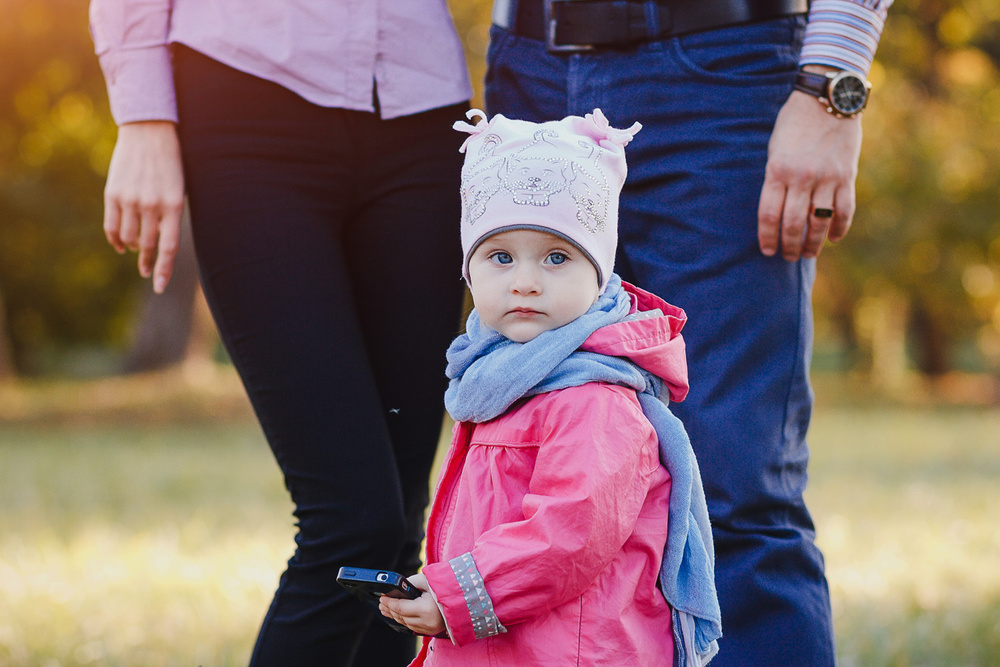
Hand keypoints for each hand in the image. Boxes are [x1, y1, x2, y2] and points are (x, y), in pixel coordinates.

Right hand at [103, 121, 185, 292]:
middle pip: (148, 246)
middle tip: (148, 273)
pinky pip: (112, 226)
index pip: (168, 247)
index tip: (160, 287)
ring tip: (138, 249)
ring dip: (134, 248)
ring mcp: (130, 200)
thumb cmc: (171, 164)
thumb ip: (170, 217)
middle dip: (148, 263)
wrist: (149, 132)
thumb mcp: (178, 190)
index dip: (164, 270)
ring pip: (128, 238)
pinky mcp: (113, 193)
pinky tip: (121, 245)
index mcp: (173, 205)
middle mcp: (151, 205)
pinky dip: (116, 239)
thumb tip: (159, 246)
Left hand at [378, 573, 446, 636]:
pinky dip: (404, 620)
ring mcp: (430, 628)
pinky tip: (398, 615)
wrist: (462, 597)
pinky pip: (413, 627)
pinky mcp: (432, 631)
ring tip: (386, 609)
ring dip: (395, 616)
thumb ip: (410, 583)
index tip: (382, 598)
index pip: (401, 608)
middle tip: (382, 603)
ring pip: (406, 624)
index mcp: (426, 609)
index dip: (390, 603)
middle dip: (390, 609)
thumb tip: (396, 589)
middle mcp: (428, 622)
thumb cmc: (444, 586)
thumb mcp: (426, 580)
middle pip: (402, 617)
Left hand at [758, 75, 863, 260]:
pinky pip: (844, 210)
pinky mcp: (847, 175)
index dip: (767, 238)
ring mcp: (826, 178)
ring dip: (813, 244)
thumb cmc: (794, 124)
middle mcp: (801, 178)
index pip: (768, 215)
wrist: (827, 99)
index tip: (768, 251)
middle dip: (790, 246)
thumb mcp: (775, 150)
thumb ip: (776, 179)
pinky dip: (839, 228)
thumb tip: (777, 211)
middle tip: (789, 257)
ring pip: (819, 223)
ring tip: (808, 254)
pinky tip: (833, 238)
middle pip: (793, 224)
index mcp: (777, 171)